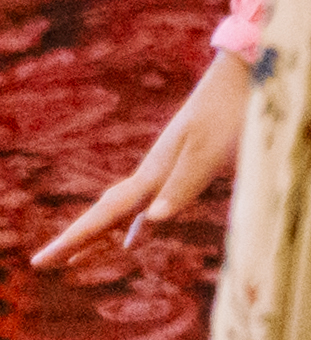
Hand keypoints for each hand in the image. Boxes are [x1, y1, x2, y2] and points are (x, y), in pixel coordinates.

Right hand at [34, 52, 251, 266]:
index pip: (104, 215)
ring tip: (75, 262)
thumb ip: (183, 184)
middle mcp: (152, 174)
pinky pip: (147, 209)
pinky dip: (134, 228)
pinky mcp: (185, 168)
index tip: (40, 261)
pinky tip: (131, 242)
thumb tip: (151, 221)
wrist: (242, 76)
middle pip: (104, 215)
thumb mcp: (209, 152)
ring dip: (98, 238)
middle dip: (74, 241)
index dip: (73, 240)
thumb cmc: (230, 112)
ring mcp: (165, 171)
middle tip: (41, 264)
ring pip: (121, 214)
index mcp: (153, 174)